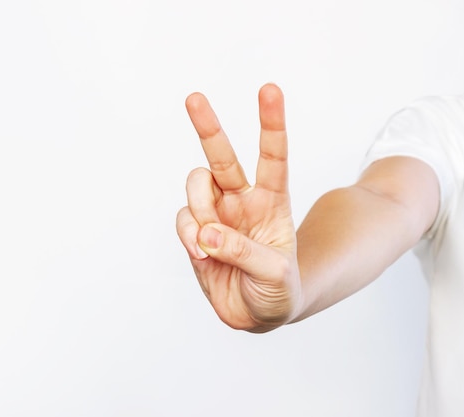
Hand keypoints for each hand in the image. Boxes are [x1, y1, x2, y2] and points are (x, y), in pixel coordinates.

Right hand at [176, 83, 301, 332]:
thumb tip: (207, 235)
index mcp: (272, 202)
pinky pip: (183, 219)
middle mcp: (241, 201)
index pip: (273, 157)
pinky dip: (188, 235)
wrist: (259, 315)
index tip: (269, 90)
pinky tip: (201, 254)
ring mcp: (216, 215)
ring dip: (199, 210)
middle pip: (222, 157)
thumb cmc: (279, 290)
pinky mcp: (196, 233)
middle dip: (209, 127)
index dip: (271, 124)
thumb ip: (244, 252)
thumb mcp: (276, 275)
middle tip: (194, 98)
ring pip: (196, 186)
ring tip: (210, 244)